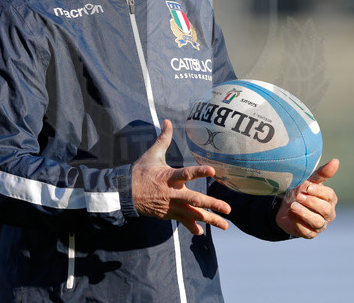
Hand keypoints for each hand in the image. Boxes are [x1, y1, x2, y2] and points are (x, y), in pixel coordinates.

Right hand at [132, 119, 231, 234]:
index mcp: (169, 177)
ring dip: (210, 220)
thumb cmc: (140, 172)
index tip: (213, 171)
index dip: (200, 172)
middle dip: (212, 205)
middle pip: (195, 200)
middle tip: (228, 209)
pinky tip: (201, 232)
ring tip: (225, 225)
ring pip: (193, 214)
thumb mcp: (152, 155)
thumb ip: (163, 139)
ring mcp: (171, 206)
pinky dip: (191, 227)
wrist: (125, 194)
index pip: (187, 174)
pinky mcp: (168, 214)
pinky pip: (182, 221)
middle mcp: (172, 194)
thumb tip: (167, 121)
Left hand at [275, 159, 338, 238]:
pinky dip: (297, 222)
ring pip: (317, 222)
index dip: (319, 192)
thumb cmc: (301, 191)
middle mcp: (328, 213)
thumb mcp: (309, 181)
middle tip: (299, 196)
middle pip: (325, 210)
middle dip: (311, 203)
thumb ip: (322, 173)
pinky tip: (290, 214)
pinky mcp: (310, 234)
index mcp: (330, 199)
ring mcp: (320, 225)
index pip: (329, 196)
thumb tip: (336, 161)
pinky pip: (306, 231)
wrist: (285, 206)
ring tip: (293, 206)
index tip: (307, 187)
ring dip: (304, 213)